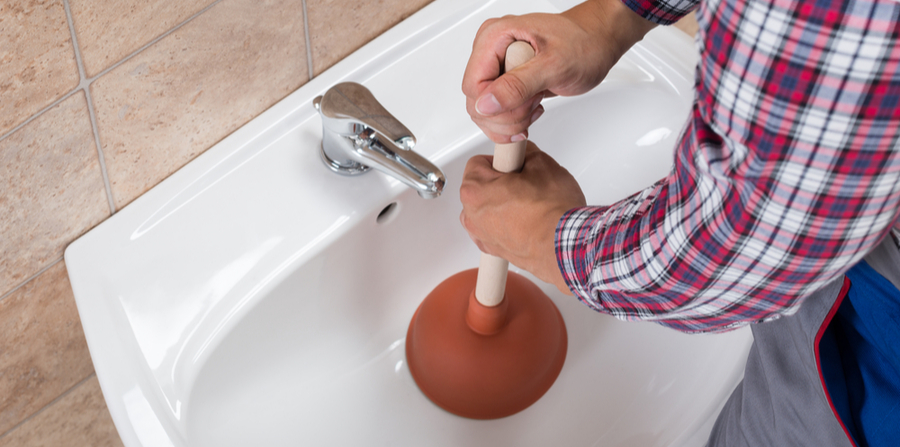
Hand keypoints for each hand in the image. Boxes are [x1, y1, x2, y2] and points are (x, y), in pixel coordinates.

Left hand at [460, 142, 586, 293]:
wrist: (566, 245)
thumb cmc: (553, 212)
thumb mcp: (542, 164)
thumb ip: (526, 154)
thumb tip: (525, 156)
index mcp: (475, 190)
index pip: (479, 162)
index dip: (502, 161)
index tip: (515, 166)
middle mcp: (471, 215)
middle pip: (481, 187)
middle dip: (501, 183)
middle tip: (526, 185)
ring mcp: (481, 235)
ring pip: (487, 210)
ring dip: (502, 205)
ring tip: (529, 205)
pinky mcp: (494, 250)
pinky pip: (494, 230)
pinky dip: (506, 225)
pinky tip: (526, 222)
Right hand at [462, 0, 655, 142]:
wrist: (597, 43)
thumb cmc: (584, 44)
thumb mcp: (555, 65)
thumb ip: (518, 85)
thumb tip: (486, 104)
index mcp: (495, 36)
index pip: (473, 86)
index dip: (496, 107)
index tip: (525, 104)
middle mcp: (490, 50)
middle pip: (476, 103)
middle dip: (506, 116)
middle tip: (535, 104)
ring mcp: (496, 67)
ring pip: (484, 112)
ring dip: (512, 120)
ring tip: (536, 104)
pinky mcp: (504, 82)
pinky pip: (495, 112)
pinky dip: (514, 120)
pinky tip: (532, 109)